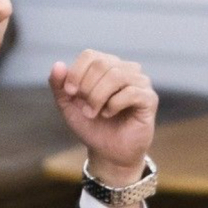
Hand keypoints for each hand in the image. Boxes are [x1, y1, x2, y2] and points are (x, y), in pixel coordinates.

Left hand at [48, 50, 157, 183]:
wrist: (108, 152)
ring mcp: (140, 82)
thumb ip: (59, 86)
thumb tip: (58, 64)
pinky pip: (131, 92)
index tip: (70, 93)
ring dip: (98, 97)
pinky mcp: (149, 98)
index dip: (76, 73)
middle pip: (102, 64)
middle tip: (85, 108)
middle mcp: (125, 69)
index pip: (90, 55)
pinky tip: (109, 114)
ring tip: (94, 113)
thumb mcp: (68, 106)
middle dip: (87, 88)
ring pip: (116, 76)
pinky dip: (114, 105)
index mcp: (106, 65)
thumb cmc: (91, 126)